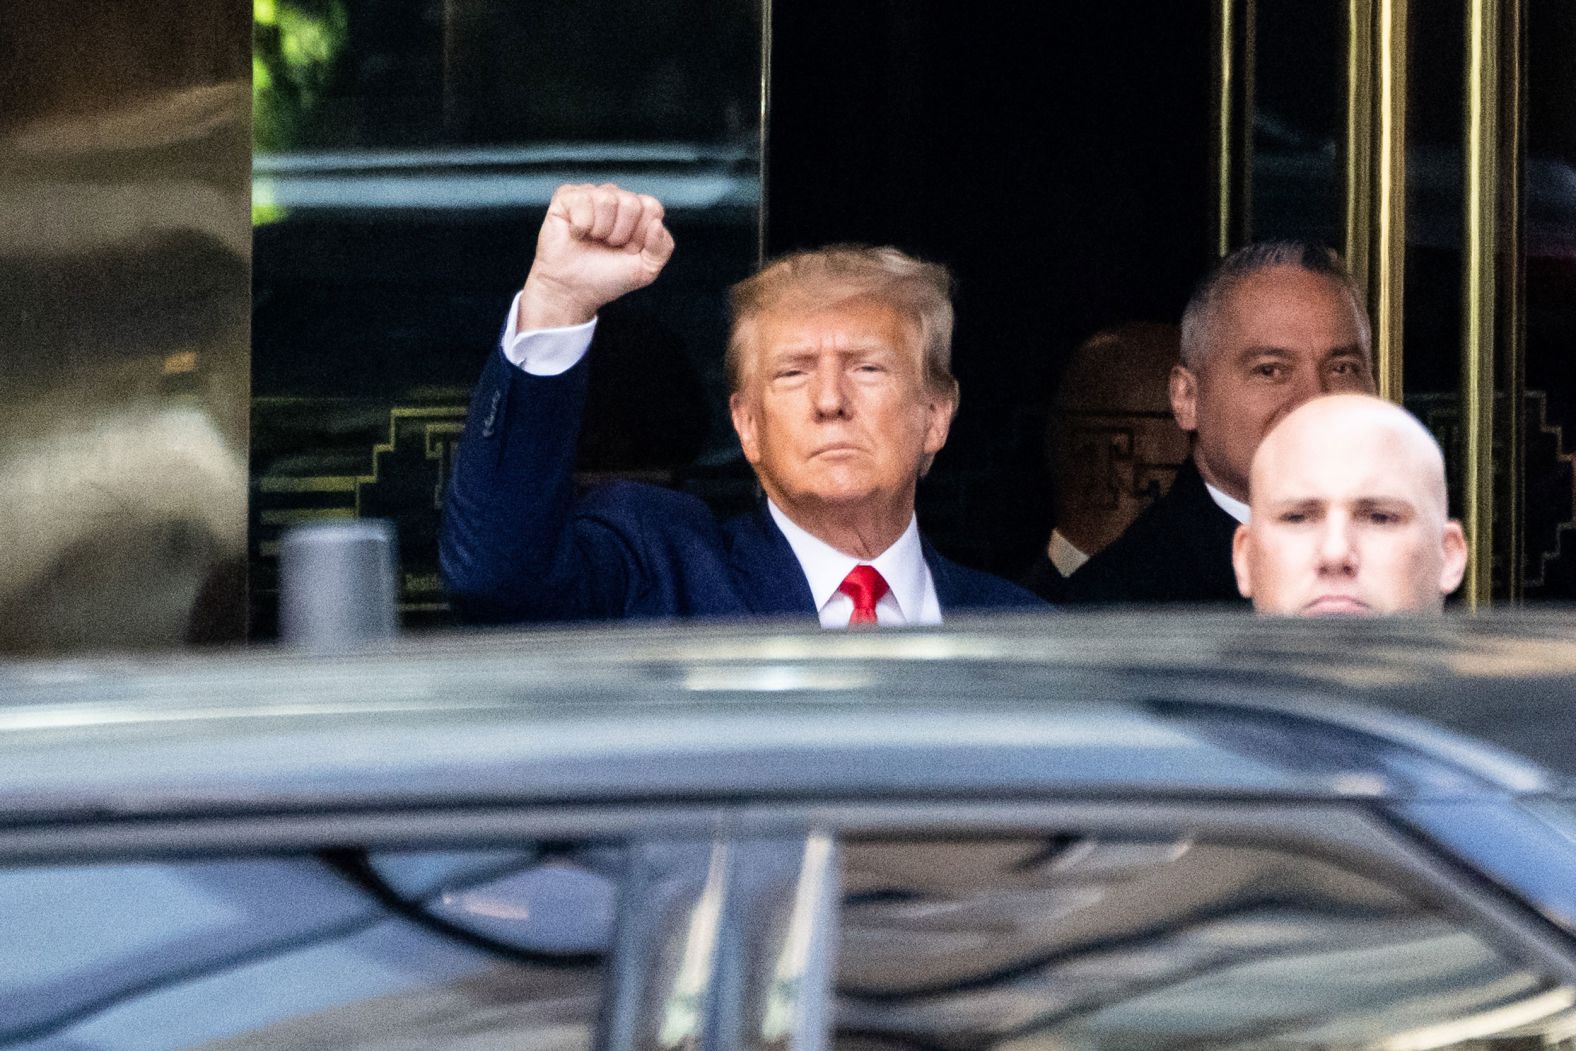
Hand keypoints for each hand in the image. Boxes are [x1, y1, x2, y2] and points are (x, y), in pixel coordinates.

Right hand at [517, 183, 674, 328]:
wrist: (573, 290)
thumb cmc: (607, 277)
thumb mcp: (646, 269)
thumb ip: (663, 248)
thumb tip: (656, 223)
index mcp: (637, 211)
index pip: (652, 207)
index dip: (641, 235)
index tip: (628, 250)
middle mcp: (615, 197)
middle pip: (631, 203)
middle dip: (620, 234)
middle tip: (608, 246)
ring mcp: (591, 195)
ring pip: (607, 199)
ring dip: (601, 230)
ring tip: (592, 240)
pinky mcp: (567, 197)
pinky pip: (582, 200)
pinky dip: (581, 225)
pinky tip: (576, 234)